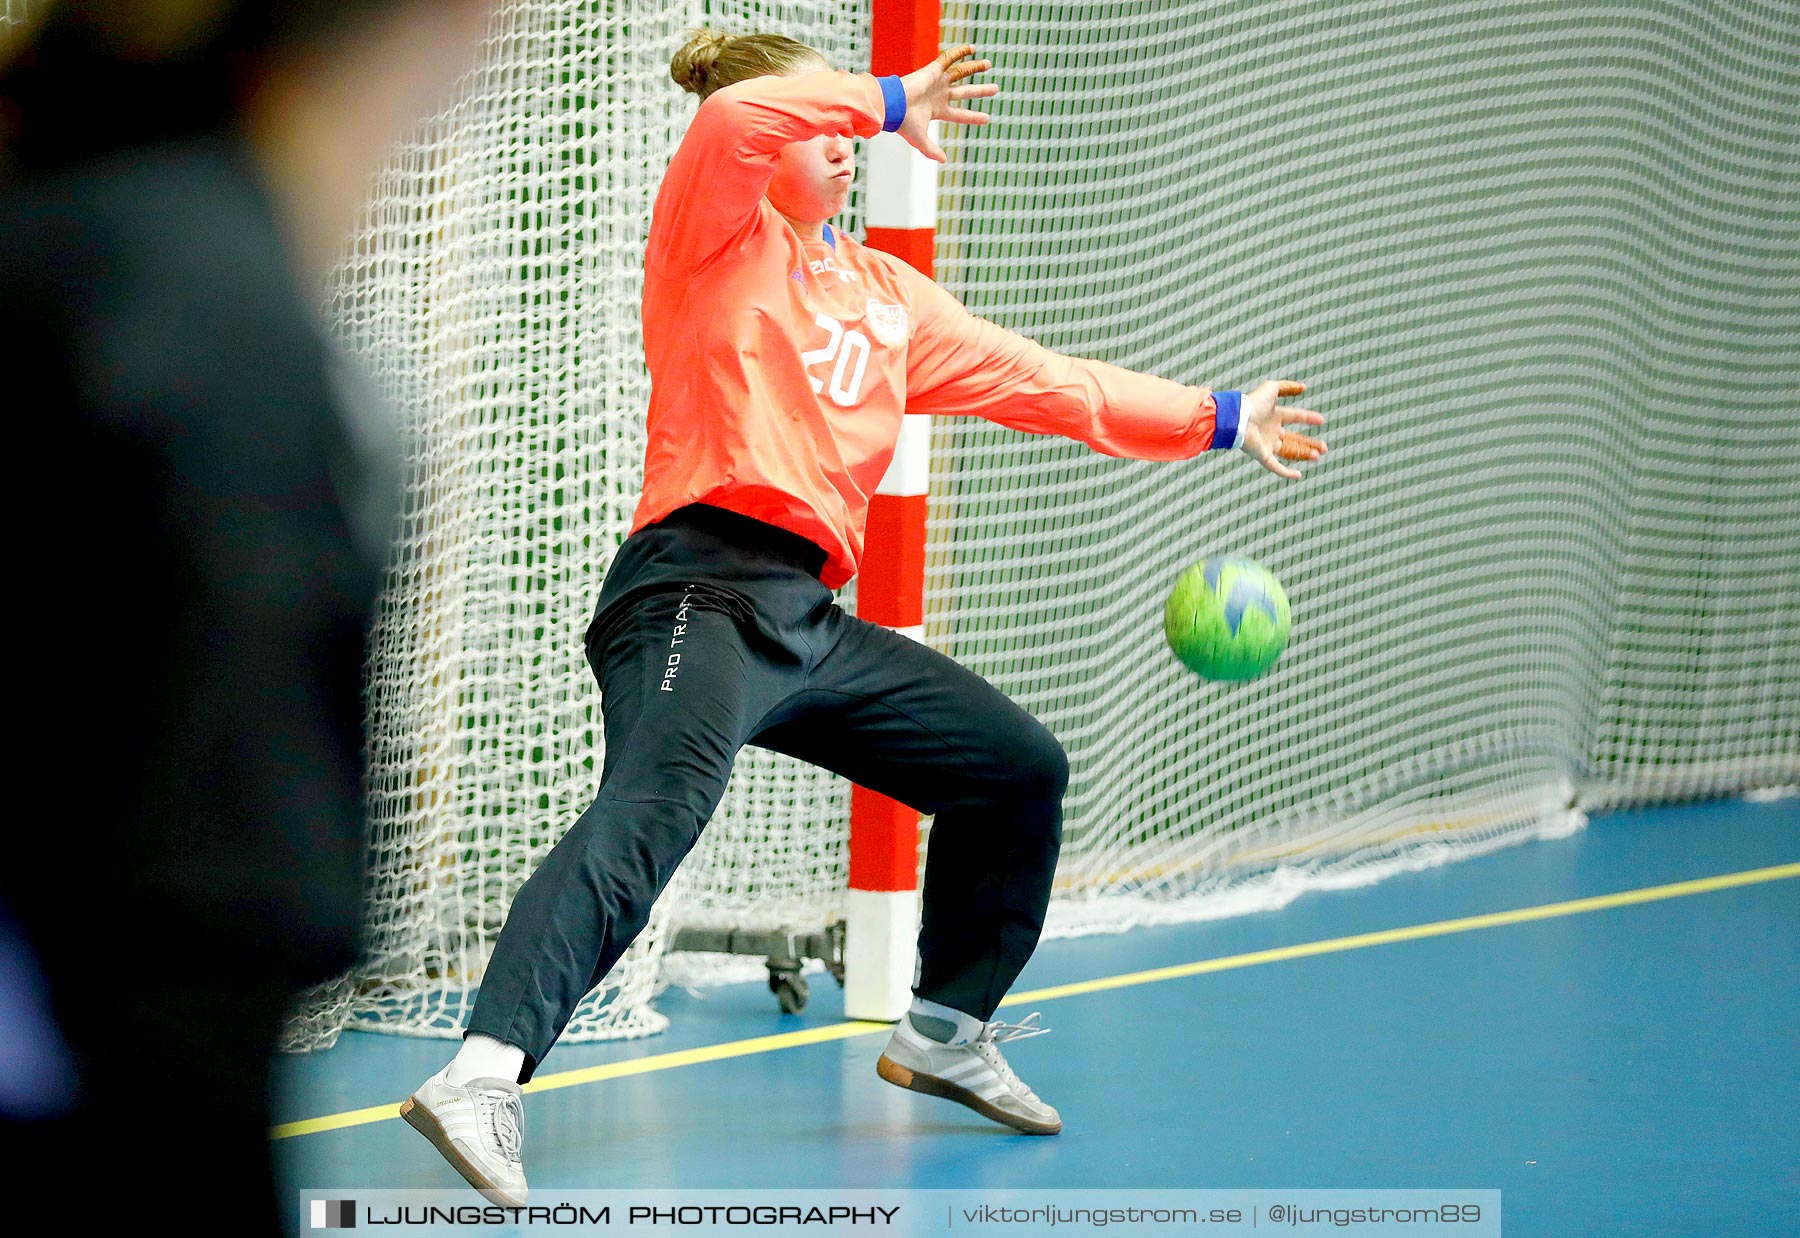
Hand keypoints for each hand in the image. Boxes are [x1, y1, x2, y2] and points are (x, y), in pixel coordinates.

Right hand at [897, 45, 998, 162]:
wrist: (892, 105)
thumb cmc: (904, 122)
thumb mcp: (920, 140)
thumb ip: (931, 150)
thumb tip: (944, 161)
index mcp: (936, 111)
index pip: (959, 114)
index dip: (973, 116)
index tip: (986, 118)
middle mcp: (938, 95)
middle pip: (964, 92)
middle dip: (980, 91)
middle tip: (996, 89)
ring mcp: (936, 82)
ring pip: (960, 73)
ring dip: (974, 67)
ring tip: (989, 64)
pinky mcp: (933, 70)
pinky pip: (948, 58)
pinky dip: (960, 52)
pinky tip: (973, 48)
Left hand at [1240, 380, 1325, 479]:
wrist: (1239, 419)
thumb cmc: (1253, 402)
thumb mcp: (1272, 388)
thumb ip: (1287, 387)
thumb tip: (1304, 387)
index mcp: (1274, 415)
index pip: (1294, 417)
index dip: (1308, 418)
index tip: (1321, 421)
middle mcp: (1271, 431)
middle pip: (1294, 438)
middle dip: (1310, 443)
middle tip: (1324, 448)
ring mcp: (1267, 444)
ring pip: (1289, 452)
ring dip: (1304, 454)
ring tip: (1318, 455)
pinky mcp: (1262, 455)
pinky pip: (1276, 467)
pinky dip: (1287, 472)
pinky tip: (1298, 475)